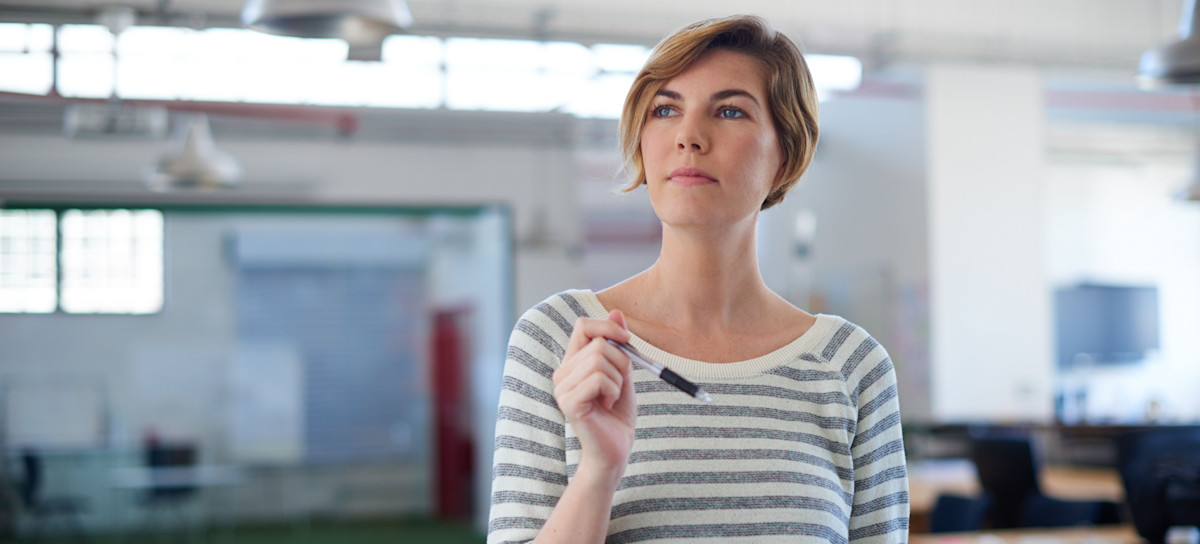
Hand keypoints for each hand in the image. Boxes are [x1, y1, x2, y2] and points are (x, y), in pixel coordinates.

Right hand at [553, 310, 636, 484]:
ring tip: (612, 398)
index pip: (584, 326)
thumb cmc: (618, 415)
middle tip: (619, 386)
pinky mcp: (569, 403)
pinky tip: (608, 406)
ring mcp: (562, 388)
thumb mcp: (622, 373)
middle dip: (622, 362)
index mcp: (572, 363)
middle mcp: (562, 373)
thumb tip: (615, 312)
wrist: (615, 451)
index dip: (608, 327)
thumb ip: (618, 345)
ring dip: (618, 379)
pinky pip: (599, 379)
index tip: (626, 342)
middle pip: (599, 343)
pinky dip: (613, 391)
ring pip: (600, 360)